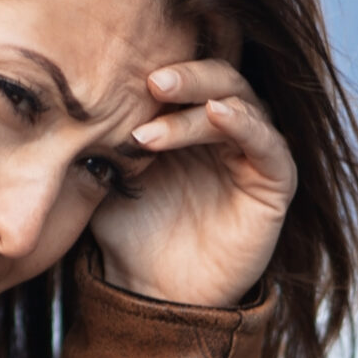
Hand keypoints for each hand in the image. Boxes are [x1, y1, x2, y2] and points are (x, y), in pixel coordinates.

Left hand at [91, 60, 295, 309]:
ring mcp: (253, 156)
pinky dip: (247, 124)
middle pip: (220, 78)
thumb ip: (106, 128)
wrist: (150, 292)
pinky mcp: (276, 185)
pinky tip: (216, 115)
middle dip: (186, 76)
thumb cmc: (129, 231)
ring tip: (158, 117)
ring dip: (201, 101)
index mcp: (190, 120)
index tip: (122, 72)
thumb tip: (81, 81)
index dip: (163, 66)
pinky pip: (271, 145)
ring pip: (242, 104)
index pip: (188, 74)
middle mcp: (226, 132)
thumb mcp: (108, 171)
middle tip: (150, 81)